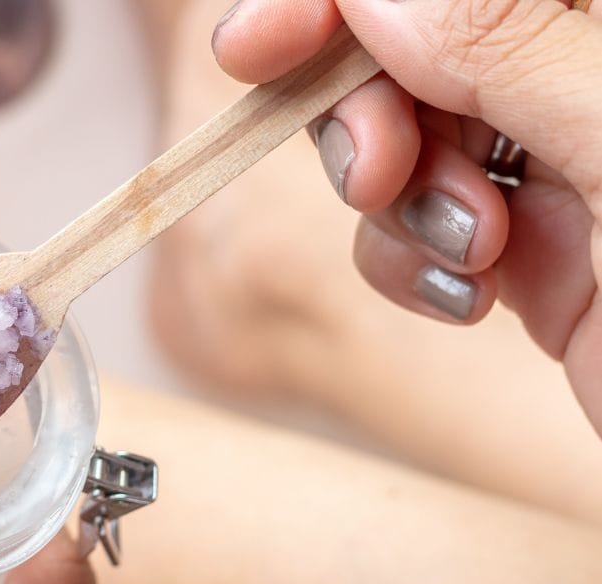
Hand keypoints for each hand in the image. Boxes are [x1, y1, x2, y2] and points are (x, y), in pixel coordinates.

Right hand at [211, 0, 601, 423]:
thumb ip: (514, 53)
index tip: (257, 42)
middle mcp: (594, 89)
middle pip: (421, 45)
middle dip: (372, 107)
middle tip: (372, 172)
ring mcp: (572, 169)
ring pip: (410, 137)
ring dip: (401, 199)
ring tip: (467, 253)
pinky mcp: (542, 253)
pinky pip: (425, 226)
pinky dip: (416, 262)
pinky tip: (470, 299)